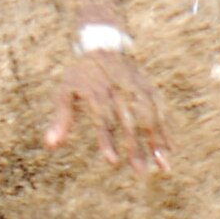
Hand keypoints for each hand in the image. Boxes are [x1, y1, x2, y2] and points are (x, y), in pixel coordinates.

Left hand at [45, 51, 172, 174]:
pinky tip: (170, 150)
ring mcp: (135, 87)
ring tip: (163, 166)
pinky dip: (166, 129)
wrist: (102, 46)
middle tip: (141, 172)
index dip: (107, 139)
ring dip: (157, 140)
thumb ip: (61, 119)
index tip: (113, 162)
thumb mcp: (65, 91)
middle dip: (135, 147)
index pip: (102, 118)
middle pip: (128, 120)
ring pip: (149, 116)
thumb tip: (49, 146)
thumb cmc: (81, 76)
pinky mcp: (148, 87)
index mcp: (95, 90)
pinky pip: (160, 109)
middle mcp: (117, 89)